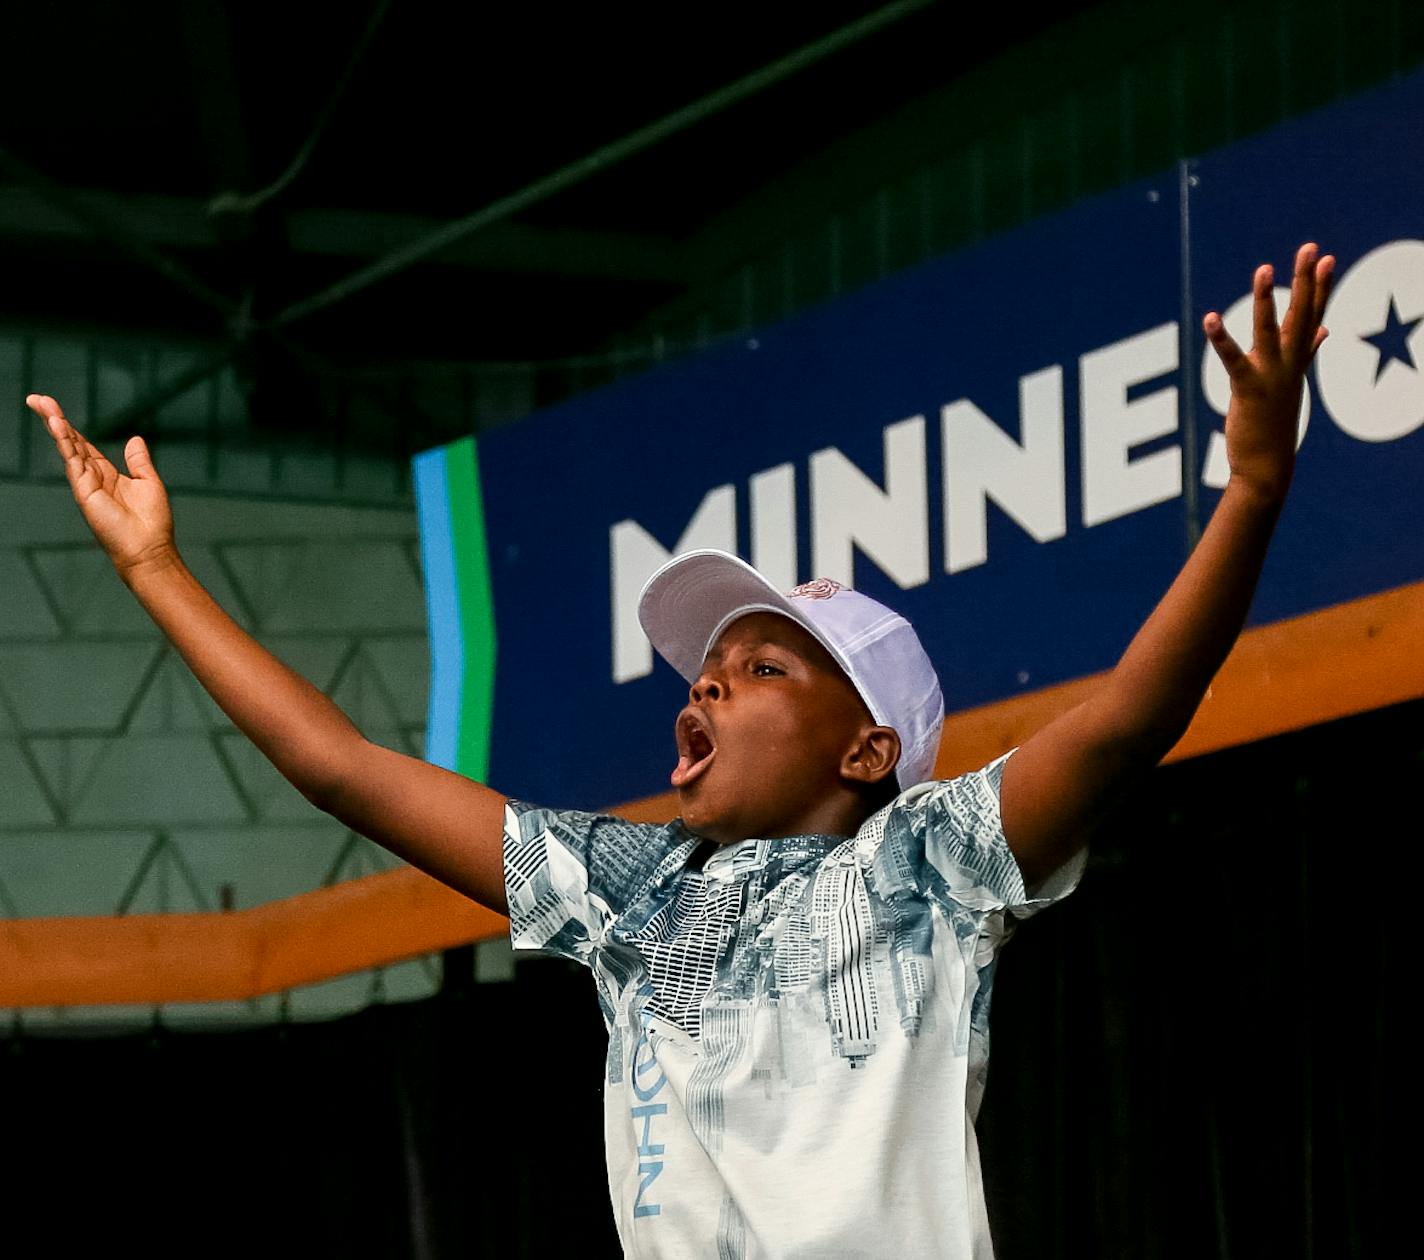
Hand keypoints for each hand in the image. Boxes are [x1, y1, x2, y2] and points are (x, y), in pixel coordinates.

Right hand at [27, 394, 177, 580]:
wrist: (149, 548)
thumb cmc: (152, 522)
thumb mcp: (148, 482)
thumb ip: (138, 461)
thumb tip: (135, 439)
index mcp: (106, 474)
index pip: (83, 444)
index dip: (70, 426)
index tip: (52, 406)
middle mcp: (92, 478)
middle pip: (69, 442)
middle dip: (53, 419)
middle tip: (35, 398)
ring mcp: (85, 484)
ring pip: (67, 448)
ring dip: (55, 425)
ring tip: (41, 403)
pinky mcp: (84, 491)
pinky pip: (73, 460)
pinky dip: (65, 442)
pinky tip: (57, 424)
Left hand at [1204, 242, 1333, 505]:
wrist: (1268, 466)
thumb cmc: (1275, 422)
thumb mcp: (1292, 381)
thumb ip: (1307, 351)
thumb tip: (1324, 329)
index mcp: (1297, 360)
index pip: (1313, 315)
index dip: (1319, 286)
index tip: (1326, 258)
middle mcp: (1289, 364)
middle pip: (1301, 314)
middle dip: (1305, 280)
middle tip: (1310, 248)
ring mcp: (1270, 376)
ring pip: (1269, 330)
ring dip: (1266, 299)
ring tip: (1264, 269)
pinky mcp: (1248, 389)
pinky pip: (1233, 359)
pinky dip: (1221, 339)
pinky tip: (1210, 318)